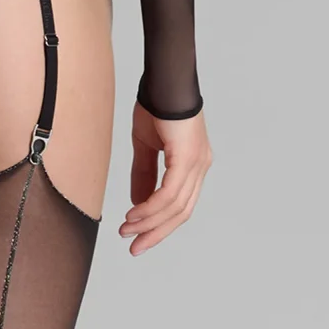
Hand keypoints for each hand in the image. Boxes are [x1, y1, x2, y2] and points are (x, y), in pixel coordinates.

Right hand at [120, 103, 211, 256]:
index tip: (139, 236)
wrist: (163, 82)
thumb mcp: (146, 147)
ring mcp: (197, 163)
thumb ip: (144, 175)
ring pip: (175, 206)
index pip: (180, 205)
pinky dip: (151, 207)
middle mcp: (200, 166)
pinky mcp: (188, 158)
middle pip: (181, 212)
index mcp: (193, 164)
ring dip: (149, 222)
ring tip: (127, 229)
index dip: (160, 224)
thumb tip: (138, 202)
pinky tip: (134, 214)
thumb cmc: (156, 106)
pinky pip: (169, 193)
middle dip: (156, 232)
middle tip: (134, 246)